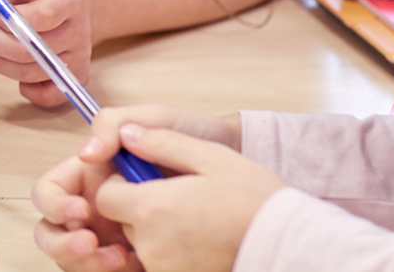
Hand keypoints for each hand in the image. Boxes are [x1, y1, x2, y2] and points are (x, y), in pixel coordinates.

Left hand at [0, 0, 92, 105]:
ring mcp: (79, 57)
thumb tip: (12, 1)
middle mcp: (80, 31)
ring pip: (31, 73)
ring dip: (1, 60)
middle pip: (32, 51)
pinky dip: (27, 88)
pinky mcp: (75, 77)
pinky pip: (50, 97)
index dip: (12, 19)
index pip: (43, 16)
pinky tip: (17, 66)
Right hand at [32, 106, 242, 270]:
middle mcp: (94, 209)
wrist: (236, 167)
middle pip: (52, 233)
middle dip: (64, 244)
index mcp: (89, 176)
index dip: (55, 204)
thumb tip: (85, 154)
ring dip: (88, 264)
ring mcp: (112, 236)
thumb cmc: (191, 136)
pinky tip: (136, 265)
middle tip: (90, 243)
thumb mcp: (153, 118)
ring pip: (76, 260)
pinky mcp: (135, 257)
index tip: (81, 210)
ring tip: (121, 258)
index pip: (49, 193)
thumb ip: (112, 125)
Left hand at [91, 124, 283, 271]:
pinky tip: (202, 239)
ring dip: (159, 231)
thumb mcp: (210, 157)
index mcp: (151, 208)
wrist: (288, 245)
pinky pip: (163, 262)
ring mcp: (164, 268)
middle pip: (123, 221)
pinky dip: (174, 252)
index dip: (121, 184)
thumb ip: (162, 142)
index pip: (105, 196)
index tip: (147, 179)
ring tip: (197, 219)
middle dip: (142, 207)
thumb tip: (128, 135)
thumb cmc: (254, 200)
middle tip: (180, 198)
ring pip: (143, 243)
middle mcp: (150, 244)